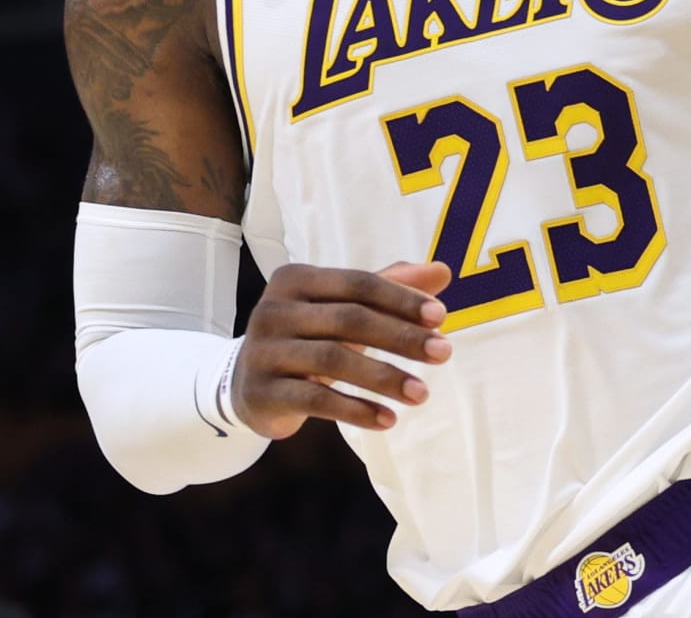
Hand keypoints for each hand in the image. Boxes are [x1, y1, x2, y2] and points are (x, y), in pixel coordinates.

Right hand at [232, 260, 451, 438]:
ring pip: (333, 360)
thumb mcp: (342, 309)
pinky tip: (388, 420)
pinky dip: (355, 410)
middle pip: (349, 319)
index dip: (401, 298)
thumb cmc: (308, 337)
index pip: (358, 283)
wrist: (246, 386)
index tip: (442, 316)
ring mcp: (264, 351)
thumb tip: (443, 271)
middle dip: (401, 337)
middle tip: (444, 352)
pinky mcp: (262, 392)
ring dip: (384, 377)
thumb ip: (390, 287)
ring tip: (422, 393)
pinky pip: (315, 400)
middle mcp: (274, 309)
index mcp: (296, 279)